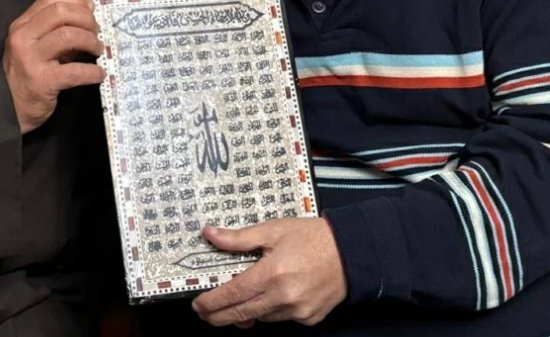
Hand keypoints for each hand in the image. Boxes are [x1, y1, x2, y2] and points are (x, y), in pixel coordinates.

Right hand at [2, 0, 104, 133]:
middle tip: (97, 32)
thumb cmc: (26, 74)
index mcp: (22, 25)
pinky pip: (74, 71)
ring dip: (91, 41)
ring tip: (98, 50)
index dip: (75, 0)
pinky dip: (92, 72)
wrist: (8, 108)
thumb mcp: (34, 47)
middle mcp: (23, 38)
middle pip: (60, 13)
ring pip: (68, 36)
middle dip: (86, 19)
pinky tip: (98, 74)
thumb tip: (89, 22)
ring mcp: (30, 59)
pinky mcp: (41, 81)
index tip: (91, 10)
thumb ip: (54, 32)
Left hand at [191, 217, 345, 327]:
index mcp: (272, 273)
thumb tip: (211, 234)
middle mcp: (284, 296)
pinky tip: (270, 296)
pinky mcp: (308, 318)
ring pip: (260, 317)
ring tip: (240, 298)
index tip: (198, 304)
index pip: (232, 294)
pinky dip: (270, 310)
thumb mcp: (273, 230)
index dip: (211, 302)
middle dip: (219, 316)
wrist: (351, 251)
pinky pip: (280, 319)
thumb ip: (239, 238)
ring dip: (246, 311)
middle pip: (241, 314)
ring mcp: (297, 311)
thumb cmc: (314, 238)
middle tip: (206, 312)